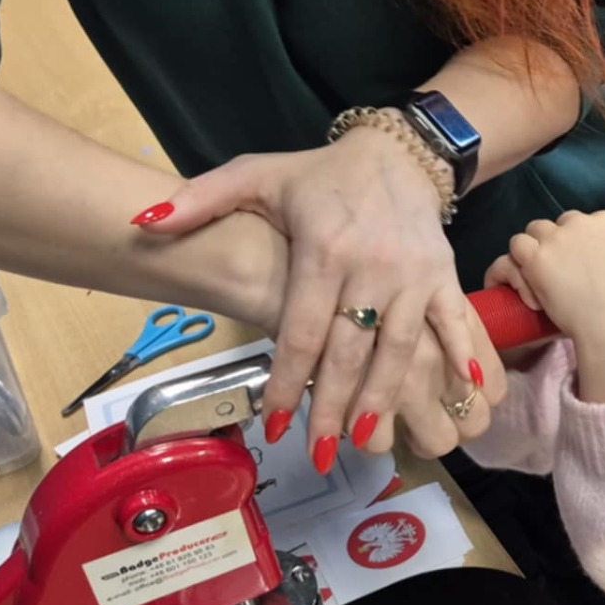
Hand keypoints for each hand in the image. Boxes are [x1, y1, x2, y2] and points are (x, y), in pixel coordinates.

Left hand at [133, 126, 496, 463]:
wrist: (396, 150)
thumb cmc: (321, 174)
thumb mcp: (256, 175)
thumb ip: (200, 200)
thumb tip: (144, 221)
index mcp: (323, 248)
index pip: (302, 330)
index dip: (288, 381)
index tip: (277, 425)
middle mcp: (371, 267)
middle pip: (349, 350)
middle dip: (331, 406)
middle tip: (316, 454)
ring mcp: (413, 274)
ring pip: (399, 348)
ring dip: (383, 397)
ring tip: (364, 440)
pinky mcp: (444, 275)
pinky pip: (453, 322)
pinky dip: (460, 357)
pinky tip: (458, 394)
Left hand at [503, 211, 604, 341]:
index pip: (585, 222)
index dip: (581, 243)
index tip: (582, 263)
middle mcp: (579, 222)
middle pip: (559, 224)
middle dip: (558, 242)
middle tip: (561, 269)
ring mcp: (555, 238)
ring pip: (534, 231)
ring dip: (535, 248)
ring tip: (538, 271)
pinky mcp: (535, 258)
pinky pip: (515, 248)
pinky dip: (516, 263)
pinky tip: (522, 279)